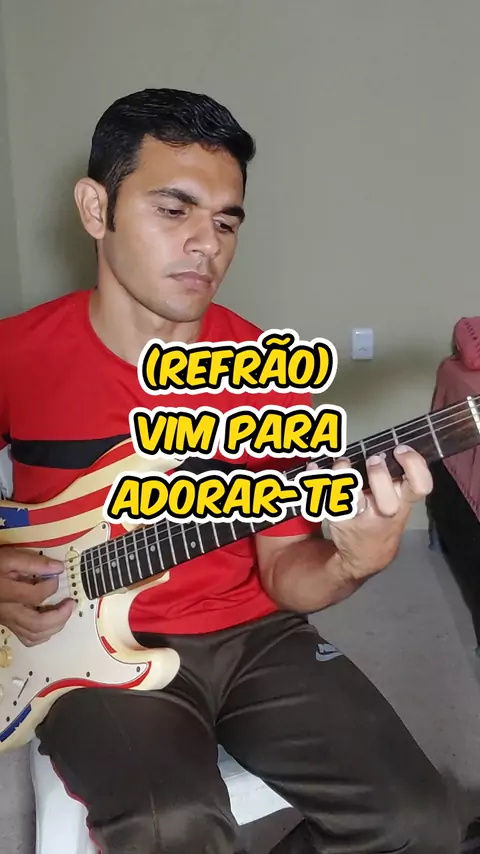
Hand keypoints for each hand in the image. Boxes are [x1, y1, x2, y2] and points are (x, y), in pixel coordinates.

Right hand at [0, 546, 75, 645]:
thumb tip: (59, 568)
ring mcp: (9, 621)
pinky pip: (28, 639)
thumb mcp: (10, 558)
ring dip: (55, 627)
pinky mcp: (10, 625)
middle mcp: (9, 612)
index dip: (51, 587)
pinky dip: (43, 634)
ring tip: (65, 612)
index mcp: (8, 594)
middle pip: (37, 624)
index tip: (57, 575)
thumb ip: (33, 563)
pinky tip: (51, 623)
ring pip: (34, 635)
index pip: (35, 596)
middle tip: (71, 603)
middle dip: (60, 616)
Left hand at [309, 444, 432, 580]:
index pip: (420, 487)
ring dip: (343, 473)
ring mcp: (360, 518)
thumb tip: (390, 446)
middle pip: (387, 501)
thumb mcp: (401, 503)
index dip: (413, 465)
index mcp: (404, 502)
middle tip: (373, 460)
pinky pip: (324, 497)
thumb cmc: (384, 518)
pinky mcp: (338, 519)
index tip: (400, 449)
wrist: (366, 555)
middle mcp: (385, 513)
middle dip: (379, 477)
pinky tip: (314, 467)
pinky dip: (316, 478)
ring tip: (342, 463)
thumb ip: (401, 479)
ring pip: (350, 498)